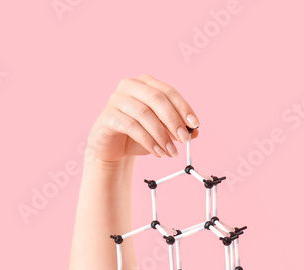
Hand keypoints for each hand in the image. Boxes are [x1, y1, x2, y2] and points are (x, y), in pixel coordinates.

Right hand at [85, 74, 201, 162]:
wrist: (113, 147)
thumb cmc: (139, 134)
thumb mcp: (162, 131)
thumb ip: (177, 129)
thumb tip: (195, 132)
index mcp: (146, 83)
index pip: (168, 91)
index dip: (183, 108)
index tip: (195, 124)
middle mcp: (130, 86)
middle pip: (157, 99)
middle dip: (174, 120)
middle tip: (185, 139)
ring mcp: (116, 99)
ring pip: (144, 114)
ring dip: (162, 136)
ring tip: (172, 152)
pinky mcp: (108, 116)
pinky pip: (132, 127)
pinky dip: (149, 142)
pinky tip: (158, 153)